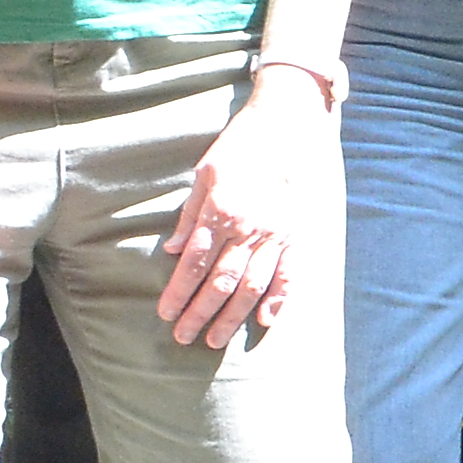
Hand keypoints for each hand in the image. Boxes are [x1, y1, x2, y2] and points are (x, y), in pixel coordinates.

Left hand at [160, 68, 334, 350]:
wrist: (289, 124)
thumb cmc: (241, 145)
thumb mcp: (205, 173)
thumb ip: (190, 215)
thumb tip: (175, 251)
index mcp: (221, 211)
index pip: (194, 263)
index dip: (178, 292)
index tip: (165, 314)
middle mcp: (249, 228)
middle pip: (220, 282)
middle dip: (200, 313)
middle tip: (184, 337)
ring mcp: (276, 234)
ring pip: (251, 286)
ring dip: (232, 316)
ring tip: (215, 339)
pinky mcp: (297, 234)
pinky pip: (289, 274)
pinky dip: (279, 299)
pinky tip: (264, 321)